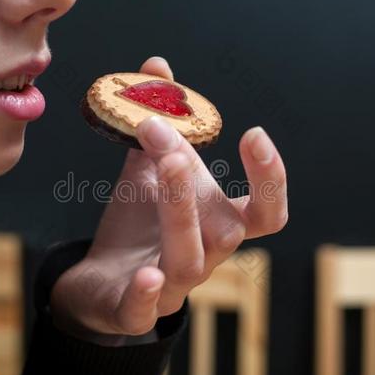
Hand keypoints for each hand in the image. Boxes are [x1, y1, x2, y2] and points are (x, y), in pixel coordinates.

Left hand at [50, 56, 287, 344]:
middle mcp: (206, 257)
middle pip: (225, 228)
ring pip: (189, 259)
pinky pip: (146, 311)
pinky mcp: (135, 310)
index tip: (254, 133)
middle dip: (198, 180)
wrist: (103, 279)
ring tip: (164, 163)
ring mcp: (173, 287)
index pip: (266, 212)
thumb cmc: (139, 224)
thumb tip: (157, 64)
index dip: (271, 179)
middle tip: (167, 134)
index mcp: (217, 224)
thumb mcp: (148, 170)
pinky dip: (148, 295)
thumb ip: (158, 124)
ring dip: (179, 211)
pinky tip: (145, 275)